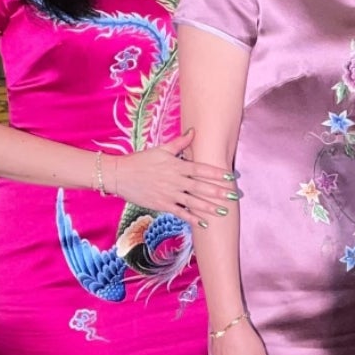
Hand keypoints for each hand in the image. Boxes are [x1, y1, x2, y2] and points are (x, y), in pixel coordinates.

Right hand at [108, 133, 237, 222]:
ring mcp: (169, 194)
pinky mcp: (162, 205)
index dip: (216, 173)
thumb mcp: (161, 149)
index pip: (201, 169)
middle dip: (218, 192)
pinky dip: (193, 218)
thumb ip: (179, 142)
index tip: (230, 176)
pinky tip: (205, 223)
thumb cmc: (141, 160)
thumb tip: (193, 131)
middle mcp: (175, 180)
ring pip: (193, 202)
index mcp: (176, 165)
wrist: (120, 175)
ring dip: (210, 207)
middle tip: (234, 195)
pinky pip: (181, 212)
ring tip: (224, 211)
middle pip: (201, 187)